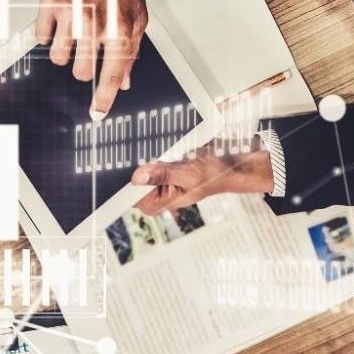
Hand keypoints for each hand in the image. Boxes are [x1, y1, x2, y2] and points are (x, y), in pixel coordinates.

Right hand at [35, 0, 144, 118]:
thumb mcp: (138, 13)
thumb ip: (131, 49)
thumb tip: (127, 79)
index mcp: (120, 28)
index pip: (113, 76)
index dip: (104, 99)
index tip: (96, 113)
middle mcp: (95, 24)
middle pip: (81, 71)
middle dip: (83, 67)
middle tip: (86, 50)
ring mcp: (71, 14)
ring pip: (59, 58)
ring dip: (66, 52)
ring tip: (74, 33)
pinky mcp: (50, 4)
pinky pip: (42, 37)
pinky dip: (50, 35)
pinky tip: (60, 20)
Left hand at [131, 146, 273, 214]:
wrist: (226, 165)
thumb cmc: (213, 174)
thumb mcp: (187, 173)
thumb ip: (161, 174)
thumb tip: (137, 177)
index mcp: (156, 204)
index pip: (127, 195)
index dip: (126, 178)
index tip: (126, 165)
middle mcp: (153, 196)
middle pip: (129, 179)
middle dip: (136, 165)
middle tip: (149, 155)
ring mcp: (155, 184)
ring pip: (137, 167)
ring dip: (144, 157)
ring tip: (162, 152)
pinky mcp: (158, 172)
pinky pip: (146, 161)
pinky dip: (151, 153)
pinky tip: (161, 149)